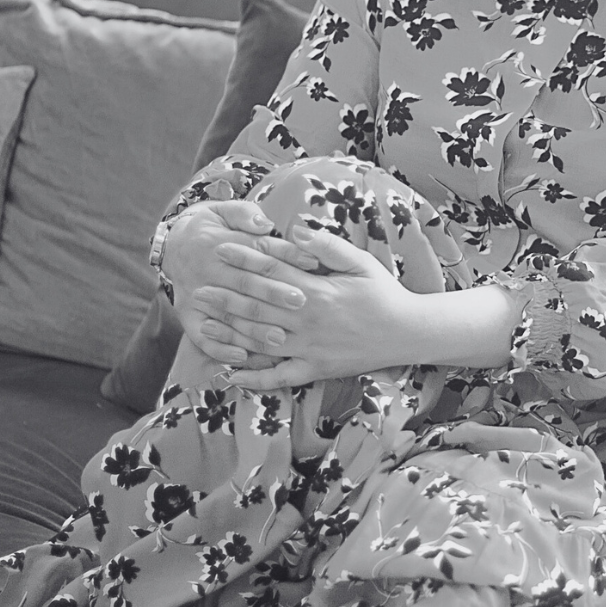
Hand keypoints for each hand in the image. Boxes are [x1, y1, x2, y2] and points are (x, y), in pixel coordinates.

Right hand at [164, 200, 319, 365]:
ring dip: (253, 328)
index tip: (312, 262)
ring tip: (279, 338)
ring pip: (228, 314)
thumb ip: (245, 214)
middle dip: (273, 293)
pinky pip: (203, 336)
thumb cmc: (209, 227)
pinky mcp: (188, 316)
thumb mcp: (223, 210)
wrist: (172, 245)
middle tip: (301, 302)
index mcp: (220, 243)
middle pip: (245, 284)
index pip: (258, 250)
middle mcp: (208, 271)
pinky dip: (221, 348)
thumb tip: (265, 224)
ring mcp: (197, 296)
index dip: (286, 255)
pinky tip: (243, 357)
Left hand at [214, 226, 523, 390]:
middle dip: (225, 298)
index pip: (272, 273)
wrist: (408, 333)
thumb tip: (293, 228)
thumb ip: (325, 246)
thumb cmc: (384, 293)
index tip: (220, 250)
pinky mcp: (315, 369)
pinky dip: (253, 378)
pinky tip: (229, 375)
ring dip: (229, 334)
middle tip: (197, 290)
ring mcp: (309, 348)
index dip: (244, 261)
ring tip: (202, 327)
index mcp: (318, 291)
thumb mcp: (360, 262)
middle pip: (257, 307)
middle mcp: (308, 321)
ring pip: (260, 342)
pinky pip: (278, 377)